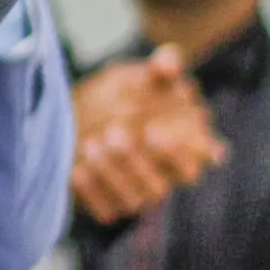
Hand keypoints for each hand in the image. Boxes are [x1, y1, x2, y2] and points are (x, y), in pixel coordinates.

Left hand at [71, 47, 226, 224]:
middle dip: (138, 162)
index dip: (177, 151)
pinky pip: (104, 209)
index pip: (193, 161)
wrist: (78, 115)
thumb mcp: (139, 76)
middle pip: (160, 185)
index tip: (154, 130)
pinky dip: (91, 191)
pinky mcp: (109, 206)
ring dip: (113, 173)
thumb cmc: (122, 95)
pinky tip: (76, 167)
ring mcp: (137, 195)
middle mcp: (163, 177)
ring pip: (135, 200)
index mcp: (183, 148)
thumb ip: (159, 69)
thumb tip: (170, 59)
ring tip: (91, 143)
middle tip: (115, 133)